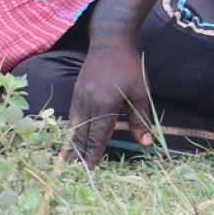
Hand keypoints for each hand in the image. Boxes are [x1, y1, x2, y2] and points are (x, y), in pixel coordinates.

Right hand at [64, 38, 151, 168]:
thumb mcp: (139, 93)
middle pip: (82, 134)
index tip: (89, 170)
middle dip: (79, 154)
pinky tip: (72, 137)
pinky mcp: (76, 91)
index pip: (97, 136)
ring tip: (68, 160)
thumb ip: (140, 119)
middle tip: (75, 172)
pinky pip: (73, 115)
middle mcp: (88, 103)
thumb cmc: (128, 67)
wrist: (109, 41)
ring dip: (72, 143)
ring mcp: (79, 97)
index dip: (93, 154)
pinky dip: (72, 129)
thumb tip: (145, 143)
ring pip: (74, 126)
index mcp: (104, 105)